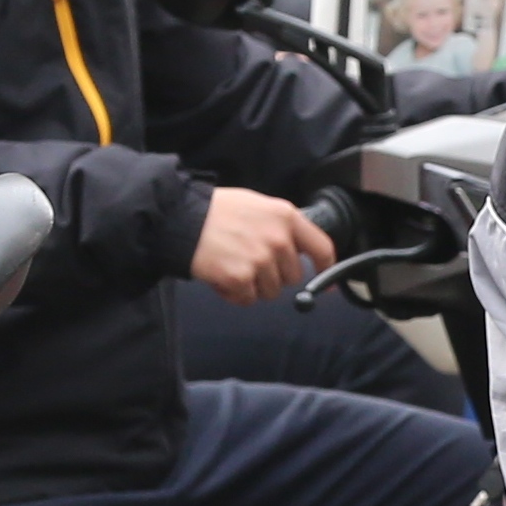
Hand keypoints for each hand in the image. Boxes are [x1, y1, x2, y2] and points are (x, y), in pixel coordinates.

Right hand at [191, 185, 338, 303]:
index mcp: (285, 216)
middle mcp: (278, 239)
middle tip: (250, 261)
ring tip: (232, 264)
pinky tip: (221, 275)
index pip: (321, 248)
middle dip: (274, 275)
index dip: (325, 268)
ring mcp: (261, 260)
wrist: (180, 218)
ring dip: (253, 285)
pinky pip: (247, 299)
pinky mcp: (241, 278)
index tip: (324, 281)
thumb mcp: (257, 206)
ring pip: (271, 291)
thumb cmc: (217, 211)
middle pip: (293, 277)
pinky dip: (234, 293)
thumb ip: (282, 226)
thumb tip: (305, 252)